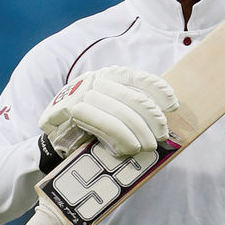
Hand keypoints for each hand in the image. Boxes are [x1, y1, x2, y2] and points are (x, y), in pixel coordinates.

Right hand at [39, 66, 178, 157]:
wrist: (52, 142)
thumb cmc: (88, 130)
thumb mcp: (111, 112)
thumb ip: (131, 109)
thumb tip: (162, 120)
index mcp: (107, 76)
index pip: (137, 78)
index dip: (158, 90)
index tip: (173, 105)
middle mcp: (94, 80)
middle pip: (133, 97)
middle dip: (152, 119)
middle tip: (161, 137)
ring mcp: (80, 94)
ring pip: (120, 111)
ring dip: (139, 132)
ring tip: (147, 146)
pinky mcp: (69, 111)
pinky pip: (103, 123)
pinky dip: (121, 137)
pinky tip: (130, 147)